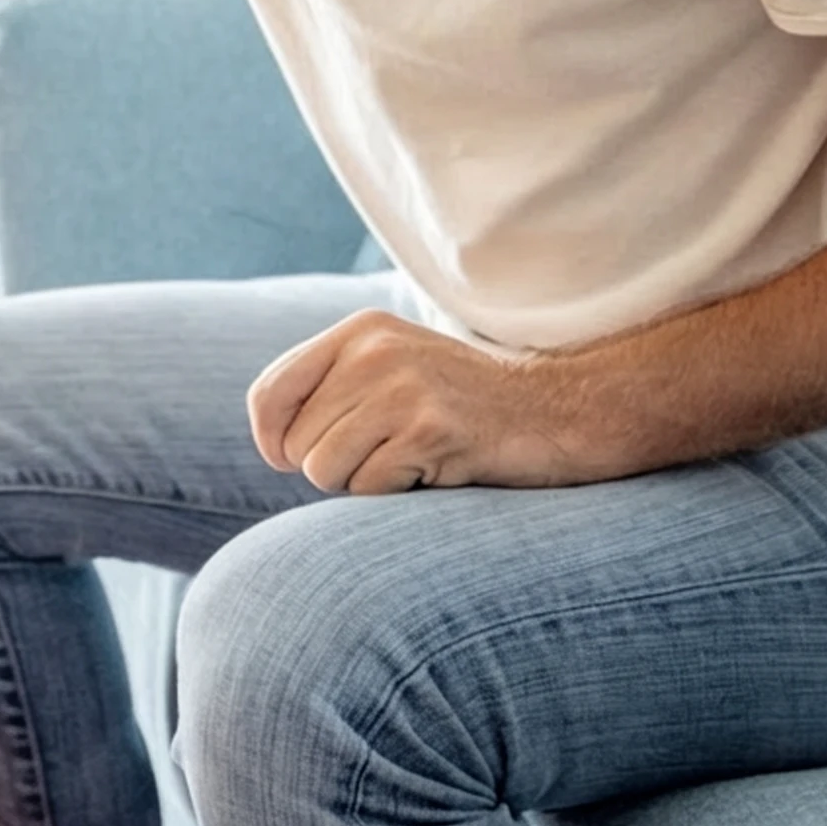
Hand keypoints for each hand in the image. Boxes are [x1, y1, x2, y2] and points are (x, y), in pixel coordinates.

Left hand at [245, 310, 589, 493]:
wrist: (556, 411)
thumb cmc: (462, 402)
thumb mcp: (393, 369)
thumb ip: (333, 388)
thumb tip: (271, 446)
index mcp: (358, 332)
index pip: (270, 392)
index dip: (269, 440)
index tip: (285, 461)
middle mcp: (373, 352)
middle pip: (297, 443)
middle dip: (329, 467)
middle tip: (383, 456)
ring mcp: (402, 388)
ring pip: (324, 469)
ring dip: (361, 484)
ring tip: (407, 461)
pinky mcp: (428, 429)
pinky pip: (369, 488)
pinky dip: (395, 493)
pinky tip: (433, 470)